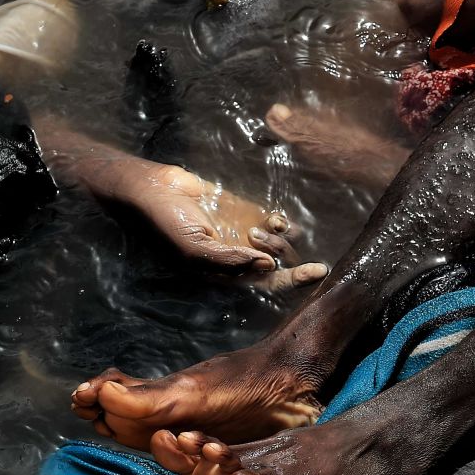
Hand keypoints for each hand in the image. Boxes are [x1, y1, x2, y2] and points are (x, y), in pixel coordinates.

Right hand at [129, 164, 327, 288]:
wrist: (157, 188)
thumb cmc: (168, 222)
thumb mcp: (195, 248)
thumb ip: (230, 259)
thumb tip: (268, 266)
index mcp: (225, 275)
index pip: (265, 286)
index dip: (293, 282)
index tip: (317, 273)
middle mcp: (238, 259)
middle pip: (279, 268)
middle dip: (291, 260)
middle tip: (292, 249)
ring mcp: (243, 235)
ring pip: (279, 245)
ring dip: (280, 238)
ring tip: (264, 225)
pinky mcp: (245, 213)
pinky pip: (274, 223)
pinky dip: (281, 222)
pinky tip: (275, 217)